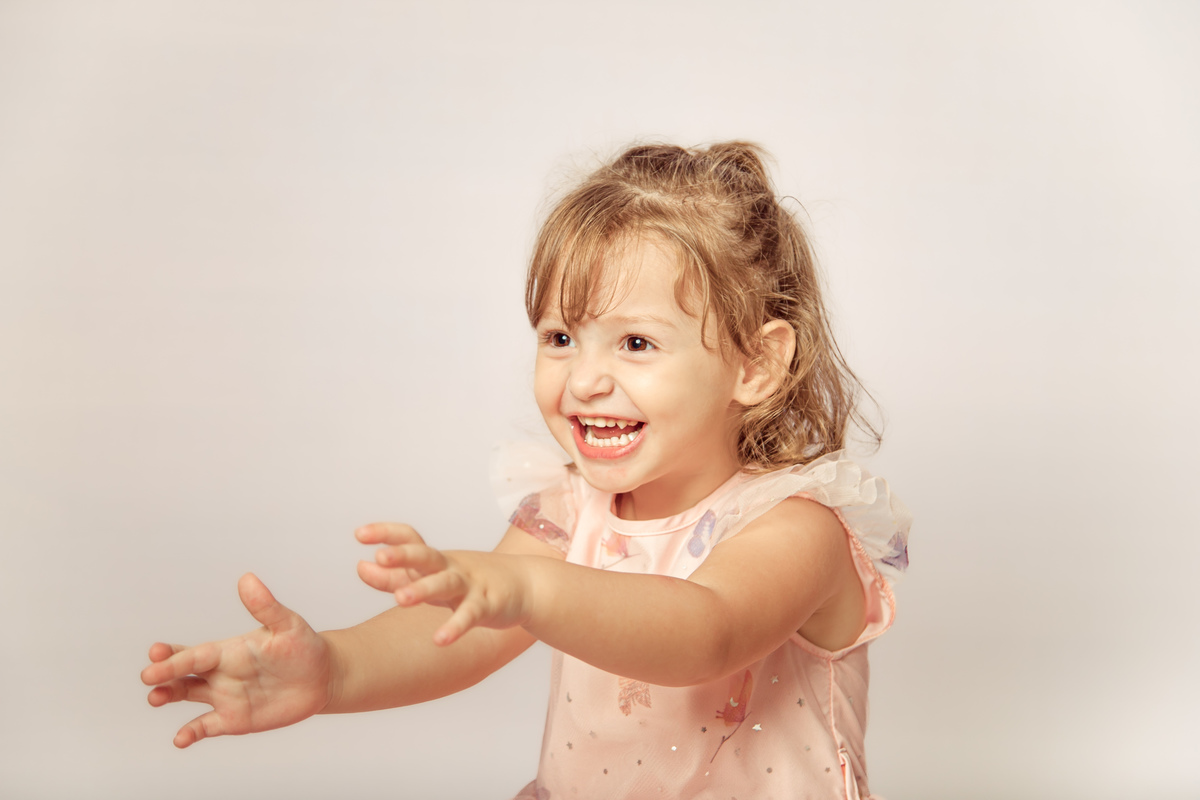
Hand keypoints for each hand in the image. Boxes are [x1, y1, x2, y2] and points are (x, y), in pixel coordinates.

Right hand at [140, 574, 332, 747]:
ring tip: (155, 698)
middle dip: (164, 674)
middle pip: (184, 673)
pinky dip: (191, 733)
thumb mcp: (287, 625)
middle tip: (148, 677)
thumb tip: (248, 579)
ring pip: (188, 696)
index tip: (156, 653)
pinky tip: (181, 739)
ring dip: (169, 696)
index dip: (176, 655)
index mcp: (229, 650)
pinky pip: (207, 727)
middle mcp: (221, 673)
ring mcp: (225, 697)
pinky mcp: (234, 719)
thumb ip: (266, 607)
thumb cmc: (303, 647)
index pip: (197, 653)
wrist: (322, 678)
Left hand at [356, 523, 532, 646]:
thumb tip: (360, 566)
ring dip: (423, 590)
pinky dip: (455, 627)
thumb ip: (394, 576)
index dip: (386, 534)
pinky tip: (439, 640)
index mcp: (434, 558)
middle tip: (380, 556)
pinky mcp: (487, 605)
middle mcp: (450, 567)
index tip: (359, 534)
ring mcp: (470, 584)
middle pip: (425, 556)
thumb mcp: (431, 577)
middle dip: (403, 555)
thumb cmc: (470, 581)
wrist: (527, 585)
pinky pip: (469, 616)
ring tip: (400, 600)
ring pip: (445, 584)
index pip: (410, 537)